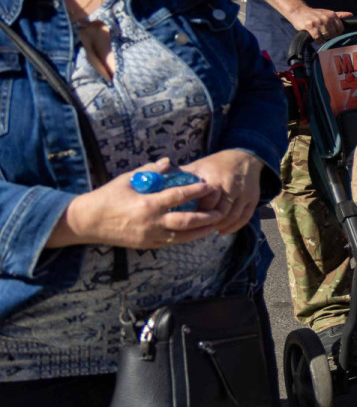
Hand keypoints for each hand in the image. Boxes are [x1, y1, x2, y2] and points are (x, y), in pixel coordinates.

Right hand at [48, 158, 226, 249]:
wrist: (87, 222)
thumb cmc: (107, 197)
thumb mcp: (127, 179)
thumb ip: (150, 170)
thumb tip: (169, 162)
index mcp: (147, 204)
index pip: (177, 197)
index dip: (195, 191)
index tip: (209, 186)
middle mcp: (151, 222)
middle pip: (186, 222)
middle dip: (206, 217)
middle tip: (220, 211)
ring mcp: (150, 236)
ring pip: (182, 236)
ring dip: (200, 231)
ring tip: (215, 225)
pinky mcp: (147, 245)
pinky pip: (172, 242)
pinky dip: (186, 237)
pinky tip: (196, 233)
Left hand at [177, 149, 262, 235]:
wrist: (245, 157)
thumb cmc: (216, 164)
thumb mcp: (198, 166)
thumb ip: (180, 176)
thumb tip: (155, 183)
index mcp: (216, 178)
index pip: (207, 201)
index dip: (197, 212)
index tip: (186, 218)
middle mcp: (232, 186)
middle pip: (221, 211)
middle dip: (208, 222)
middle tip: (196, 229)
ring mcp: (245, 194)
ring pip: (233, 216)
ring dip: (220, 226)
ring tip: (208, 232)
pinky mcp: (253, 199)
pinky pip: (245, 217)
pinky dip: (234, 227)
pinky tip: (222, 232)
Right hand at [290, 6, 351, 40]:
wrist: (298, 11)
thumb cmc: (315, 14)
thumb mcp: (327, 13)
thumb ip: (339, 14)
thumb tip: (351, 14)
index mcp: (332, 14)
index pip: (340, 29)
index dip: (336, 33)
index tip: (331, 32)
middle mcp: (326, 17)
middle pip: (333, 34)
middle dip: (329, 36)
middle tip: (323, 34)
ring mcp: (318, 21)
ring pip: (326, 36)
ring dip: (323, 38)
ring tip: (319, 35)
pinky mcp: (310, 26)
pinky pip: (318, 38)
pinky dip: (317, 40)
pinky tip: (315, 37)